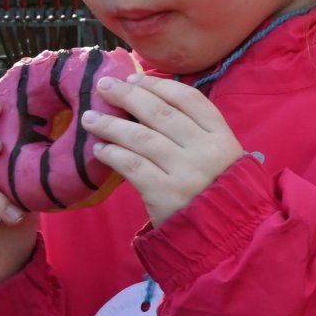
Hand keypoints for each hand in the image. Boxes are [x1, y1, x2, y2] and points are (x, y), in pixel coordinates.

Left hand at [83, 74, 244, 225]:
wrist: (225, 236)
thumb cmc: (217, 191)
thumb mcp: (222, 157)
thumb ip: (196, 133)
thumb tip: (150, 101)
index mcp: (223, 137)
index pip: (189, 99)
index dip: (159, 85)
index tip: (134, 79)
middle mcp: (207, 151)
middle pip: (160, 113)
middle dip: (128, 96)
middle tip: (104, 86)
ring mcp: (186, 173)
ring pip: (141, 137)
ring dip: (111, 125)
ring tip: (91, 119)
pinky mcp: (166, 195)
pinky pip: (132, 166)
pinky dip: (113, 154)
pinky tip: (100, 149)